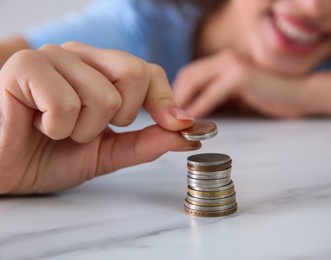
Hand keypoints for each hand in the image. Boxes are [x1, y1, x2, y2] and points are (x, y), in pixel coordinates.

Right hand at [0, 42, 199, 194]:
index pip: (149, 71)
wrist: (6, 171)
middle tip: (87, 129)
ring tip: (57, 130)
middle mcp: (80, 57)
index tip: (175, 125)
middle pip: (135, 73)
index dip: (165, 101)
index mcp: (101, 71)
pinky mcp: (24, 67)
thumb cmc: (51, 157)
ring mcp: (52, 57)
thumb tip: (189, 133)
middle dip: (118, 117)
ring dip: (82, 130)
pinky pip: (66, 101)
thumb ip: (148, 142)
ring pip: (103, 94)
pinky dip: (56, 127)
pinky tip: (37, 125)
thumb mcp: (109, 153)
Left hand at [173, 50, 308, 117]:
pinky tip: (192, 121)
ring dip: (181, 102)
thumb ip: (217, 99)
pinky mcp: (240, 76)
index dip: (176, 94)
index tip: (168, 114)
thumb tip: (193, 114)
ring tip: (174, 122)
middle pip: (187, 75)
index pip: (189, 75)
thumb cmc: (268, 98)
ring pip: (194, 81)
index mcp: (222, 63)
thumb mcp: (236, 97)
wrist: (301, 95)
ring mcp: (232, 65)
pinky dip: (199, 107)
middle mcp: (224, 59)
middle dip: (174, 97)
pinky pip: (212, 93)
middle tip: (167, 120)